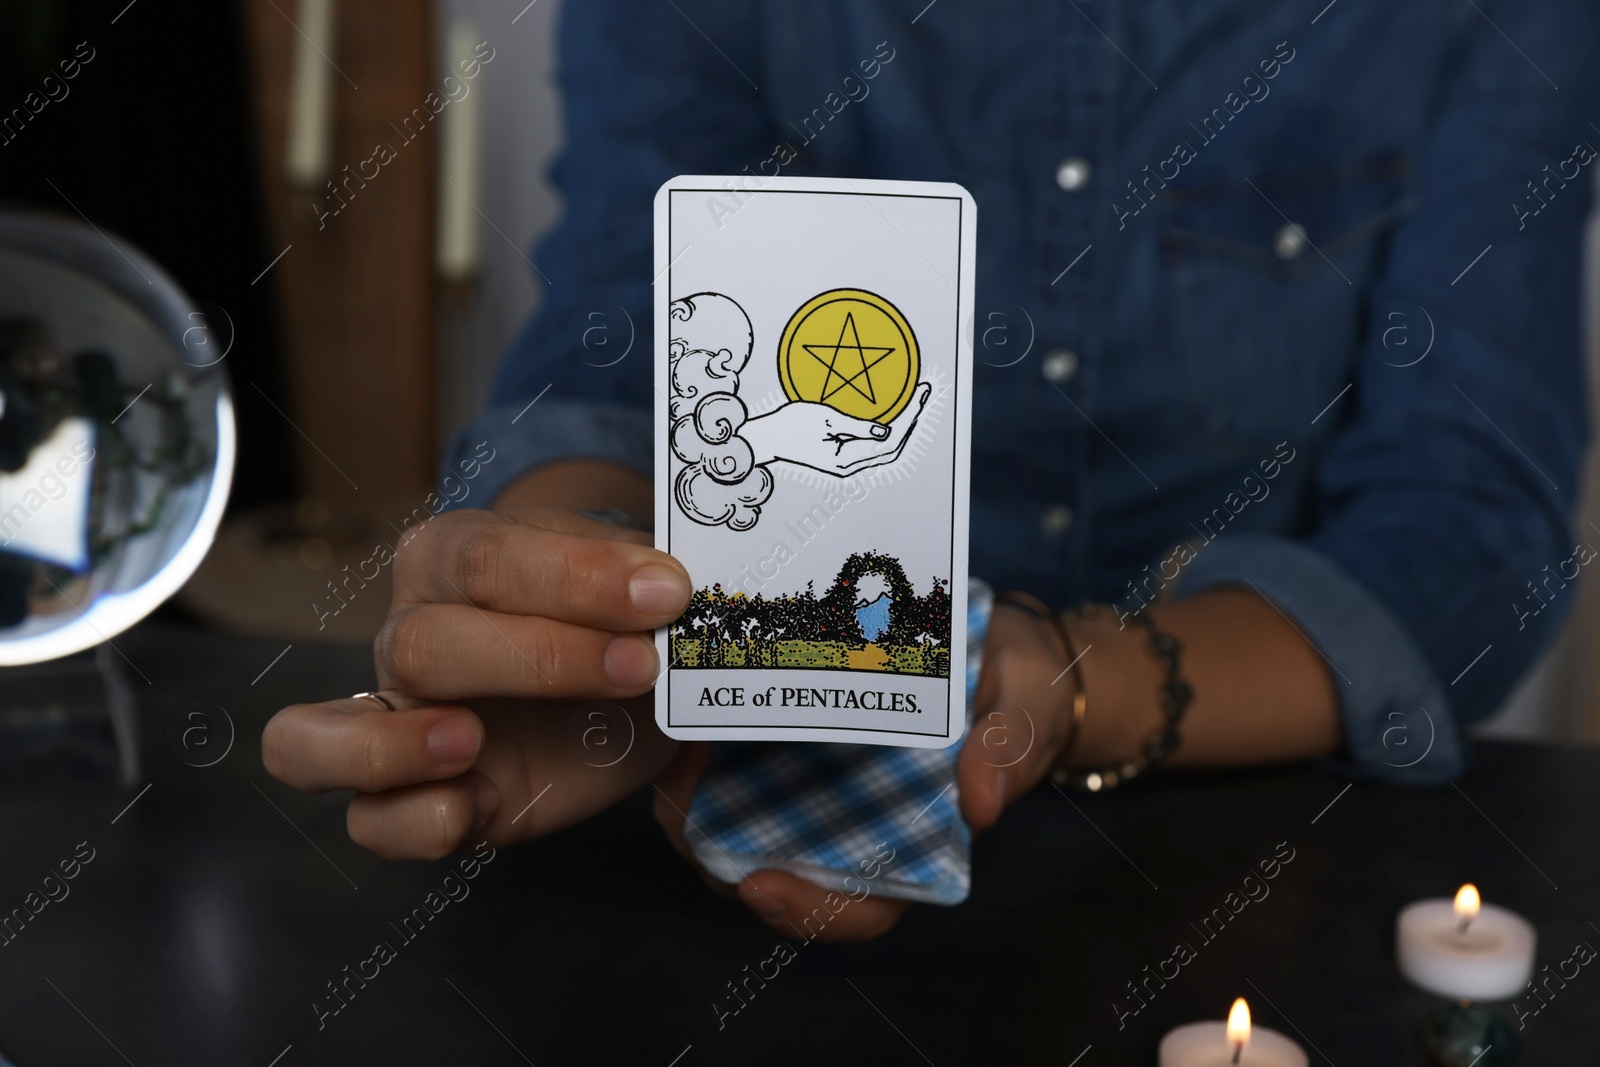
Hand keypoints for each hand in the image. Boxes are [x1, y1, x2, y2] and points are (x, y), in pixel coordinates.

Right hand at [262, 507, 691, 857]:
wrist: (621, 683)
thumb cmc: (616, 621)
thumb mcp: (638, 589)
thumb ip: (648, 580)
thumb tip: (674, 582)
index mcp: (454, 557)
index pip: (488, 558)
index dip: (577, 577)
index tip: (665, 592)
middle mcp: (406, 632)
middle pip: (422, 644)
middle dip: (541, 658)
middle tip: (638, 666)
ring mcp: (394, 722)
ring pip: (315, 738)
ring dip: (391, 745)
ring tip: (470, 742)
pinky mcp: (411, 801)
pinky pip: (370, 822)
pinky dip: (417, 820)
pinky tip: (482, 804)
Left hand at [648, 600, 1081, 941]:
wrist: (1003, 645)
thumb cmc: (1020, 692)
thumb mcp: (1026, 711)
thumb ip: (1007, 750)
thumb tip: (980, 804)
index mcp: (919, 847)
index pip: (859, 908)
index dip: (807, 911)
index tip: (761, 885)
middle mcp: (859, 831)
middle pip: (778, 876)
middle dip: (719, 858)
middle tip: (679, 807)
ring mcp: (822, 794)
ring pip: (744, 829)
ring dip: (699, 806)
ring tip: (674, 754)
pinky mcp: (795, 747)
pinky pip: (741, 770)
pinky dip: (709, 757)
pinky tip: (691, 716)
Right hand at [742, 382, 932, 475]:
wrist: (767, 437)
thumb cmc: (790, 424)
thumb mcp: (825, 418)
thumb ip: (858, 426)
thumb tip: (886, 432)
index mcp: (845, 459)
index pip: (889, 441)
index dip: (909, 418)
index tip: (920, 394)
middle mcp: (849, 466)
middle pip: (892, 448)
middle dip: (910, 421)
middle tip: (923, 394)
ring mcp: (847, 464)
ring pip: (885, 449)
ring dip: (902, 427)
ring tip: (914, 403)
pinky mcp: (843, 457)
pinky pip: (874, 447)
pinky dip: (888, 431)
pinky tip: (895, 416)